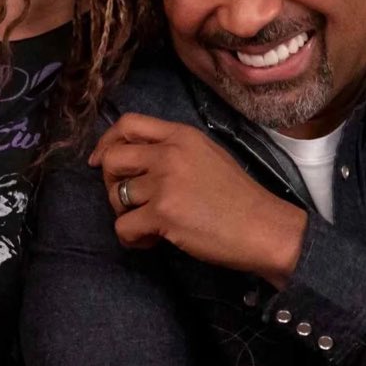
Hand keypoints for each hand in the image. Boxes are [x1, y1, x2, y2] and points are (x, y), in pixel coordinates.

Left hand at [89, 113, 307, 284]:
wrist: (264, 228)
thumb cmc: (239, 198)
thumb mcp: (207, 156)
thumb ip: (173, 150)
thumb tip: (135, 161)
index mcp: (181, 135)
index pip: (128, 123)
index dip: (107, 142)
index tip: (101, 161)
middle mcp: (169, 153)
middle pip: (113, 158)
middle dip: (111, 183)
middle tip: (129, 202)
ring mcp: (165, 183)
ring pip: (115, 196)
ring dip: (125, 214)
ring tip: (148, 226)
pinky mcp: (163, 213)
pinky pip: (122, 226)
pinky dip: (132, 239)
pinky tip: (151, 242)